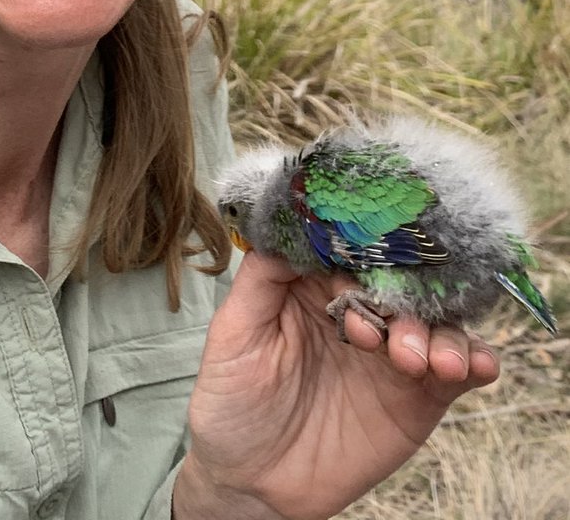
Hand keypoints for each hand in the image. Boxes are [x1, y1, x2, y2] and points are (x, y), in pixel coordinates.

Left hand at [172, 252, 499, 519]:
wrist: (251, 482)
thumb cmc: (232, 400)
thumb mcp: (235, 332)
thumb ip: (263, 278)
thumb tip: (291, 224)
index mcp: (318, 287)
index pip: (354, 254)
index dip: (363, 258)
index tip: (361, 275)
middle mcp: (361, 311)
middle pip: (401, 286)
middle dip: (405, 304)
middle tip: (390, 339)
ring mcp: (392, 353)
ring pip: (436, 324)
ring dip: (442, 334)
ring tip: (423, 361)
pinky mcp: (417, 398)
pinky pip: (457, 372)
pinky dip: (475, 361)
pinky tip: (473, 365)